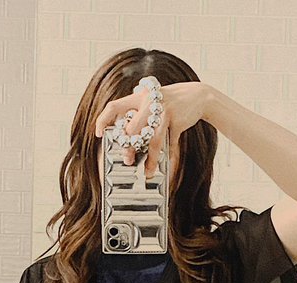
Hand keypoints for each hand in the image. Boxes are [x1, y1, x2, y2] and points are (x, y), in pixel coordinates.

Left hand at [94, 81, 208, 178]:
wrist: (197, 96)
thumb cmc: (171, 103)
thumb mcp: (153, 103)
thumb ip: (140, 116)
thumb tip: (129, 140)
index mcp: (139, 97)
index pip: (114, 106)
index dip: (104, 120)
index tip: (98, 134)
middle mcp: (148, 102)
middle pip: (131, 127)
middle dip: (128, 147)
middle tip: (127, 160)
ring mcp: (163, 110)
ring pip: (152, 139)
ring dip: (149, 159)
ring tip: (147, 172)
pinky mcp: (176, 119)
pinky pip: (169, 143)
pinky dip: (167, 155)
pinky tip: (165, 164)